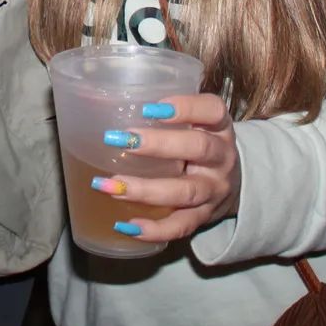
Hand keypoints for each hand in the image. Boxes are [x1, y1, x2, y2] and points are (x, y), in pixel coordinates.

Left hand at [91, 93, 239, 242]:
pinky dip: (154, 229)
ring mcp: (215, 190)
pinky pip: (181, 226)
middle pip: (198, 148)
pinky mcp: (205, 217)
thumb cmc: (198, 145)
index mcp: (219, 127)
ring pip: (185, 191)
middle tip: (121, 140)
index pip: (212, 110)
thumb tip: (91, 96)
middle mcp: (222, 158)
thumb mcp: (193, 124)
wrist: (234, 185)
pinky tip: (126, 225)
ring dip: (145, 190)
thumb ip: (159, 112)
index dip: (186, 107)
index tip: (151, 107)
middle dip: (158, 145)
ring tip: (110, 185)